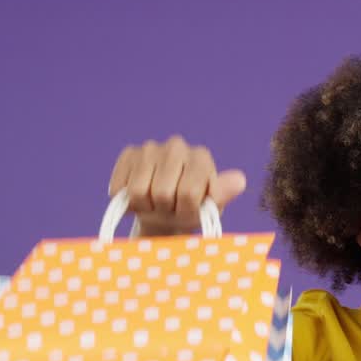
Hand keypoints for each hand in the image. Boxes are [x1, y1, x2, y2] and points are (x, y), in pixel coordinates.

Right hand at [107, 136, 247, 236]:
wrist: (166, 214)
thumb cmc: (191, 210)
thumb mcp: (210, 208)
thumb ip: (223, 195)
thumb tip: (239, 180)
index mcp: (201, 157)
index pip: (188, 193)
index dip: (186, 211)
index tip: (188, 210)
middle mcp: (177, 146)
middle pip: (163, 193)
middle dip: (166, 209)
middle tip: (170, 208)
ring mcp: (151, 148)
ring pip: (139, 192)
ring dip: (146, 206)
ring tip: (155, 204)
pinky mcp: (129, 154)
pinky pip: (121, 188)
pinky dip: (128, 202)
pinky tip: (139, 199)